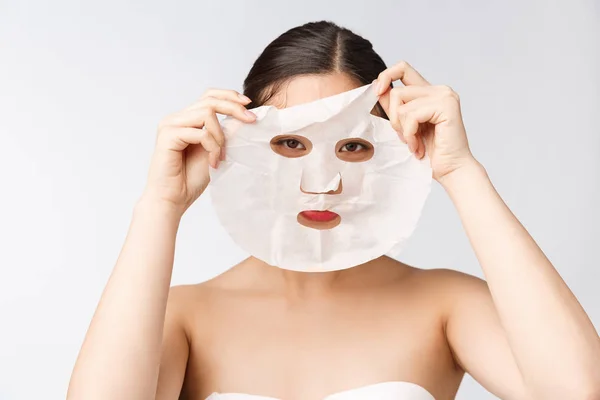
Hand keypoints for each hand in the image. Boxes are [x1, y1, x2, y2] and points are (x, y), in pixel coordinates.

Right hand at [141, 89, 255, 214]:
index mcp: (187, 120)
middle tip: (251, 120)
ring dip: (220, 136)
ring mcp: (170, 125)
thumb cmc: (190, 180)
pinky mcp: (168, 135)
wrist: (172, 199)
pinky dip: (212, 147)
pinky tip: (213, 163)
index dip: (229, 96)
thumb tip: (244, 117)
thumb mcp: (215, 152)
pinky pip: (200, 132)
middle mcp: (176, 119)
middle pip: (209, 100)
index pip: (209, 96)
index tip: (249, 104)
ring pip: (206, 114)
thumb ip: (225, 134)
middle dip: (234, 108)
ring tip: (221, 156)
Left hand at [376, 61, 477, 181]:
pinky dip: (410, 134)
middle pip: (397, 91)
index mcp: (429, 92)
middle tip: (406, 137)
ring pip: (402, 104)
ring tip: (414, 144)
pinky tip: (419, 147)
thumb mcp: (404, 126)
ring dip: (403, 130)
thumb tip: (377, 87)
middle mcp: (439, 90)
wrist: (451, 171)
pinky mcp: (446, 106)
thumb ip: (394, 107)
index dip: (386, 76)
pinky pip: (412, 115)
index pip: (403, 68)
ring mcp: (445, 96)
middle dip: (394, 119)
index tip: (377, 92)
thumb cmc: (430, 153)